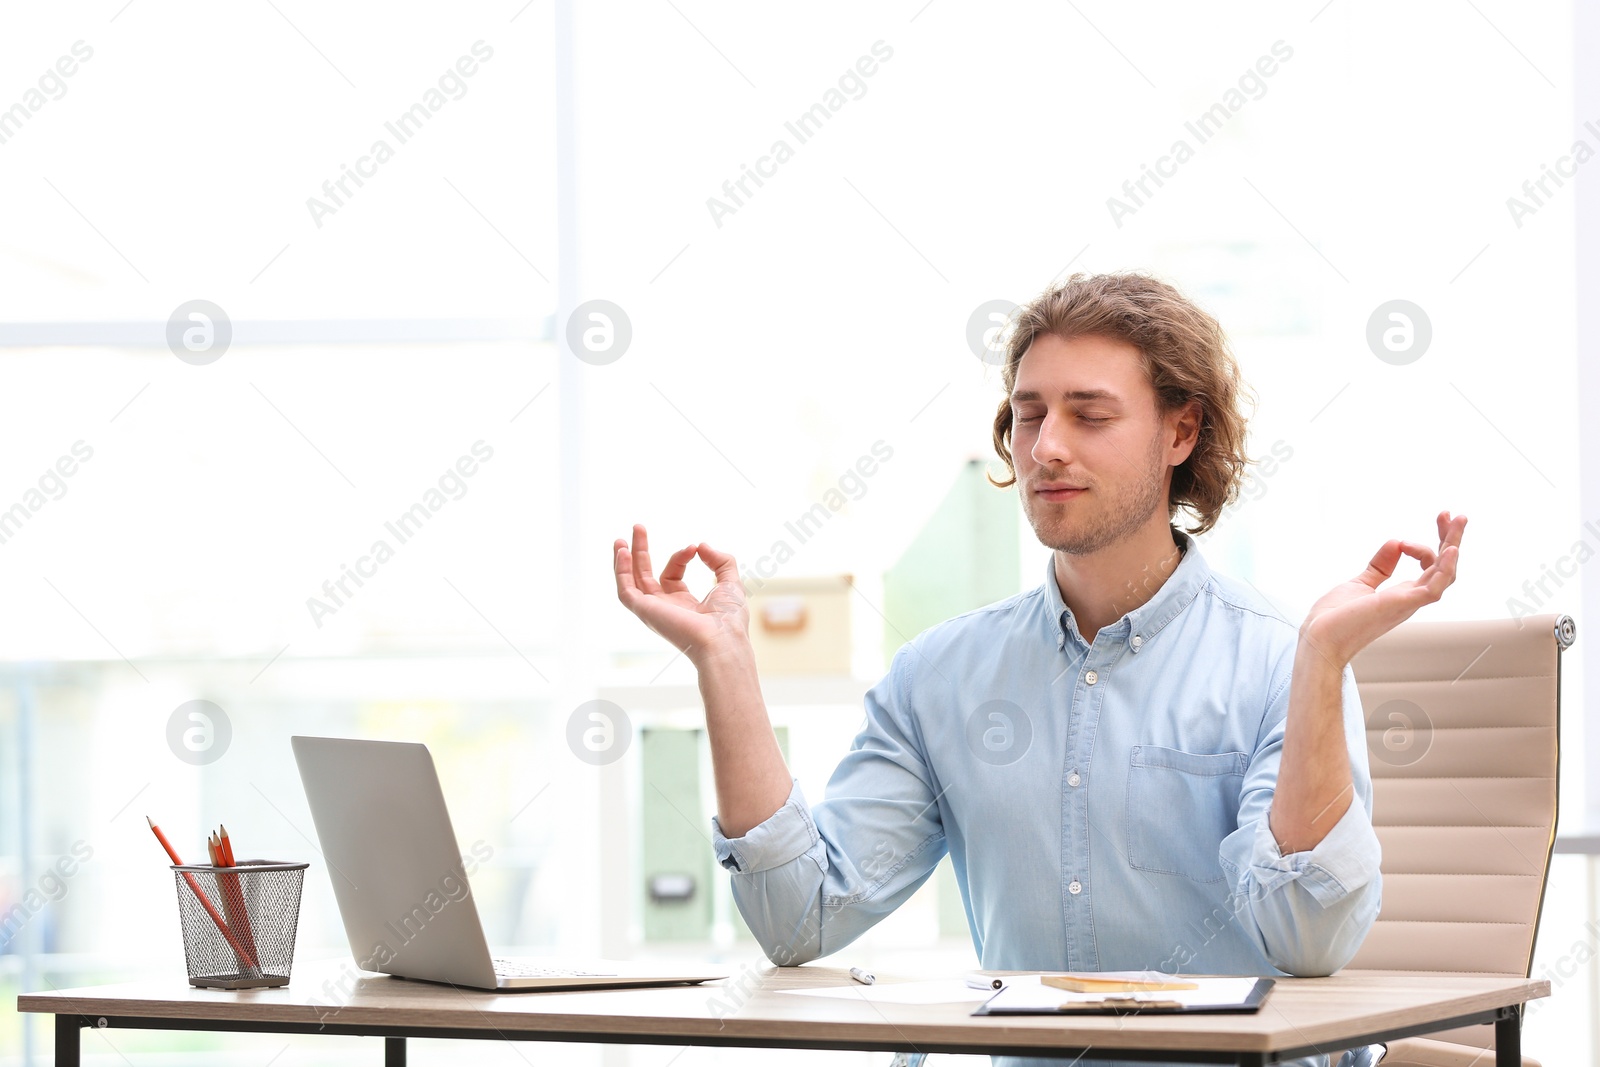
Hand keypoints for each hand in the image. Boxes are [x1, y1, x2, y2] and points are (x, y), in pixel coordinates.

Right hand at [613, 523, 749, 664]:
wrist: (722, 638)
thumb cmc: (729, 619)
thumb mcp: (730, 582)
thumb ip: (720, 561)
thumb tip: (701, 545)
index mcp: (684, 604)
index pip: (672, 574)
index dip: (680, 556)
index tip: (694, 547)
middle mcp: (665, 608)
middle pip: (645, 575)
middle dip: (641, 551)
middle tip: (638, 527)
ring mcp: (653, 610)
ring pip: (631, 582)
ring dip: (625, 559)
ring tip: (621, 538)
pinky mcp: (645, 611)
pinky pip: (625, 591)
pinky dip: (621, 572)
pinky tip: (623, 552)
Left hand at [1300, 511, 1466, 665]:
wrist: (1319, 637)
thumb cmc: (1336, 618)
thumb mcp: (1360, 583)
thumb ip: (1380, 566)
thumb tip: (1394, 542)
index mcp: (1403, 594)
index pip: (1429, 567)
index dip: (1427, 545)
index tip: (1414, 531)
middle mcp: (1411, 598)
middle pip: (1442, 567)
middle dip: (1450, 539)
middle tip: (1457, 516)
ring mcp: (1408, 602)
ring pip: (1444, 574)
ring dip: (1453, 546)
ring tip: (1458, 521)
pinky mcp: (1402, 605)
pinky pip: (1434, 589)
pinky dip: (1444, 569)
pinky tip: (1449, 549)